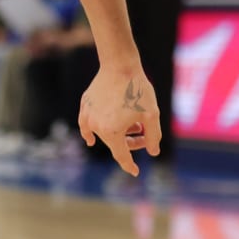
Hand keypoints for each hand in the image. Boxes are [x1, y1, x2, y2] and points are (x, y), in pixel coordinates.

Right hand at [78, 60, 161, 174]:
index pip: (121, 155)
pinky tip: (91, 140)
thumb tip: (153, 152)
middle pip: (115, 143)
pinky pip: (87, 125)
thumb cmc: (138, 90)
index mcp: (112, 132)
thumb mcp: (152, 114)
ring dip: (119, 132)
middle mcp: (96, 127)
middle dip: (131, 142)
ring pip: (104, 133)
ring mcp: (88, 116)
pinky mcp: (85, 106)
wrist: (120, 65)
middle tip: (145, 133)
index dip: (129, 165)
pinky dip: (91, 133)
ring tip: (134, 122)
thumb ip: (153, 136)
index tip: (135, 172)